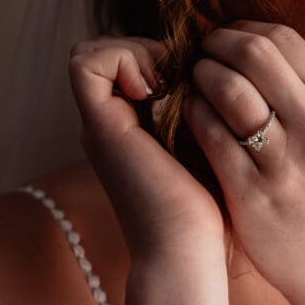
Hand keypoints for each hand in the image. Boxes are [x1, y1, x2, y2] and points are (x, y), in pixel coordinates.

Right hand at [69, 37, 225, 261]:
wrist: (187, 253)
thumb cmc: (210, 212)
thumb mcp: (209, 147)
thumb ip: (200, 109)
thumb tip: (216, 64)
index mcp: (131, 130)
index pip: (127, 62)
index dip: (157, 54)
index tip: (194, 80)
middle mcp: (108, 125)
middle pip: (110, 55)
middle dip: (150, 52)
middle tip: (185, 80)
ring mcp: (99, 126)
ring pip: (93, 52)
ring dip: (137, 53)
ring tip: (171, 85)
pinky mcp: (99, 127)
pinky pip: (87, 63)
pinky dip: (124, 60)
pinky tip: (159, 90)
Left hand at [182, 21, 304, 304]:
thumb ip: (298, 92)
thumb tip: (250, 46)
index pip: (282, 37)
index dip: (241, 29)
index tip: (220, 39)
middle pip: (254, 52)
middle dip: (214, 44)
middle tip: (196, 55)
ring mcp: (284, 161)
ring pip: (228, 89)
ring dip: (198, 76)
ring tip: (188, 83)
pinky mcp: (252, 193)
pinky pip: (210, 135)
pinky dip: (190, 115)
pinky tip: (186, 117)